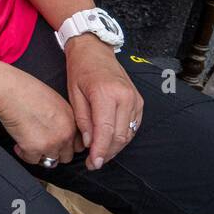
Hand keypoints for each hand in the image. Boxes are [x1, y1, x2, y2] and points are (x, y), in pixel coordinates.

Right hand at [0, 61, 80, 166]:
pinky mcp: (34, 148)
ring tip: (29, 144)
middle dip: (54, 152)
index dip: (66, 144)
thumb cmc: (25, 89)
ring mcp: (51, 143)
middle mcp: (65, 133)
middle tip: (42, 145)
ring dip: (40, 154)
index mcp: (71, 119)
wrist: (9, 91)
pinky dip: (24, 154)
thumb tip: (56, 127)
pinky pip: (32, 160)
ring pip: (51, 161)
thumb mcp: (53, 99)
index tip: (56, 143)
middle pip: (67, 155)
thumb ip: (60, 117)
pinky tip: (18, 145)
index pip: (78, 143)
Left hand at [65, 34, 142, 169]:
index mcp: (106, 94)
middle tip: (93, 163)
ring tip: (100, 155)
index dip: (100, 150)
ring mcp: (135, 100)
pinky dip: (122, 137)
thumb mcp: (74, 93)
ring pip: (129, 134)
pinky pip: (133, 126)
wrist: (95, 50)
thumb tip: (89, 143)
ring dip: (115, 147)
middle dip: (107, 153)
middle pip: (120, 136)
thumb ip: (82, 120)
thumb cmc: (80, 69)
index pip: (106, 130)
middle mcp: (125, 97)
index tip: (93, 163)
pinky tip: (109, 142)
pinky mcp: (139, 102)